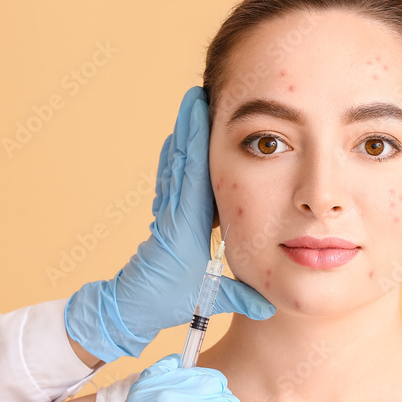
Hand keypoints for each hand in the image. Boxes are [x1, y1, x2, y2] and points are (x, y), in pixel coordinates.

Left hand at [65, 86, 274, 361]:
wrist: (130, 307)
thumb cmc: (165, 301)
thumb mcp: (208, 300)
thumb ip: (241, 298)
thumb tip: (271, 303)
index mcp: (185, 226)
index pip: (193, 175)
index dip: (198, 142)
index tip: (201, 112)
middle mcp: (174, 213)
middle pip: (182, 160)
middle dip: (191, 127)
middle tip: (197, 94)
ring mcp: (167, 213)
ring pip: (175, 166)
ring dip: (184, 136)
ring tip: (191, 108)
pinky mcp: (165, 217)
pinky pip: (170, 179)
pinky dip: (176, 157)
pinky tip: (179, 142)